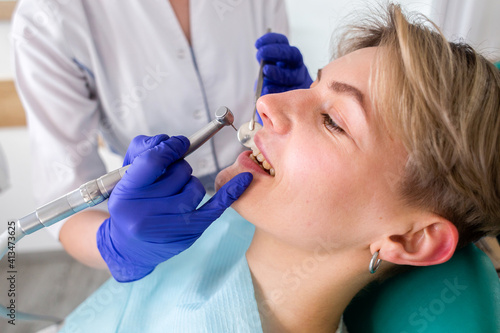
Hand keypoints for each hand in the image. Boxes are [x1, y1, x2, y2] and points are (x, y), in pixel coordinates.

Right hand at [96, 135, 252, 281]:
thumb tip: (173, 141)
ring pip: (195, 187)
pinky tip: (245, 180)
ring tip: (173, 192)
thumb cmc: (127, 203)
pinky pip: (215, 209)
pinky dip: (230, 193)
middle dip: (178, 167)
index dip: (172, 146)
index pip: (155, 160)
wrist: (127, 248)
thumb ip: (144, 150)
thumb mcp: (124, 174)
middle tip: (168, 176)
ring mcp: (169, 226)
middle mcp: (145, 213)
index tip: (180, 143)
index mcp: (126, 193)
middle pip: (179, 172)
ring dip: (188, 183)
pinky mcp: (188, 234)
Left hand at [255, 32, 312, 94]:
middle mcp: (297, 67)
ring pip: (292, 74)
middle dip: (275, 52)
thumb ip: (265, 66)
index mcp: (289, 56)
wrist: (288, 103)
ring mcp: (299, 82)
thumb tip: (263, 67)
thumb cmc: (274, 84)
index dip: (271, 40)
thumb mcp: (267, 72)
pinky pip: (289, 93)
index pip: (283, 42)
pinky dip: (276, 90)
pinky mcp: (299, 97)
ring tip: (266, 71)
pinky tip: (267, 90)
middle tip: (261, 53)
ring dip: (278, 71)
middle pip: (291, 55)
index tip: (257, 44)